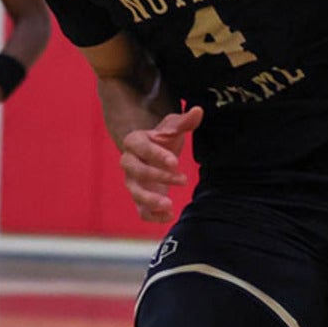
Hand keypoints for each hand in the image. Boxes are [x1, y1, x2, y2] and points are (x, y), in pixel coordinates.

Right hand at [120, 106, 201, 222]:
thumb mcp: (173, 128)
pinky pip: (141, 211)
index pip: (141, 149)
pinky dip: (153, 216)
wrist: (154, 153)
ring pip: (135, 193)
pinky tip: (170, 215)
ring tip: (170, 203)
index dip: (156, 155)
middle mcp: (128, 162)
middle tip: (184, 179)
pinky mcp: (139, 199)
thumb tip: (199, 110)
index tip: (175, 162)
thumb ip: (184, 121)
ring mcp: (132, 182)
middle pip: (137, 172)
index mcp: (134, 142)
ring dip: (151, 199)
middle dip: (160, 176)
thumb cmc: (164, 139)